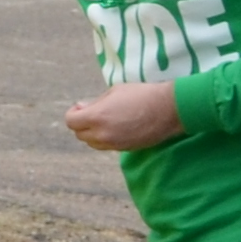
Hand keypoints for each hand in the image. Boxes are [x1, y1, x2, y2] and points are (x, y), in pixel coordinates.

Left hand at [62, 80, 183, 151]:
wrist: (169, 109)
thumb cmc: (142, 94)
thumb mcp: (114, 92)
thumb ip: (95, 103)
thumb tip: (81, 108)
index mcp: (97, 117)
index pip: (71, 122)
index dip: (73, 113)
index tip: (80, 107)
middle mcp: (102, 134)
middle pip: (80, 134)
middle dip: (82, 124)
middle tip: (92, 112)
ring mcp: (114, 145)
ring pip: (92, 143)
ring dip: (93, 133)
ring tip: (106, 120)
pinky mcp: (125, 150)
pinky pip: (107, 146)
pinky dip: (106, 138)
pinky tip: (117, 126)